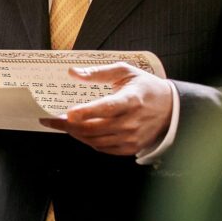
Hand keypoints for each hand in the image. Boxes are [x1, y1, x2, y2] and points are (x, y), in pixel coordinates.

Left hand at [40, 62, 172, 155]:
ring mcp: (131, 137)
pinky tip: (79, 132)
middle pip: (94, 128)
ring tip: (62, 125)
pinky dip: (88, 141)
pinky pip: (103, 148)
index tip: (68, 112)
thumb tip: (73, 73)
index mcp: (131, 100)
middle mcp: (131, 122)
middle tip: (50, 121)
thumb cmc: (145, 87)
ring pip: (95, 140)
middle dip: (68, 125)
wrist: (172, 108)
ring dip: (75, 133)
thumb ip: (98, 72)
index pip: (106, 108)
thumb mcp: (125, 72)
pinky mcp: (130, 147)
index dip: (86, 112)